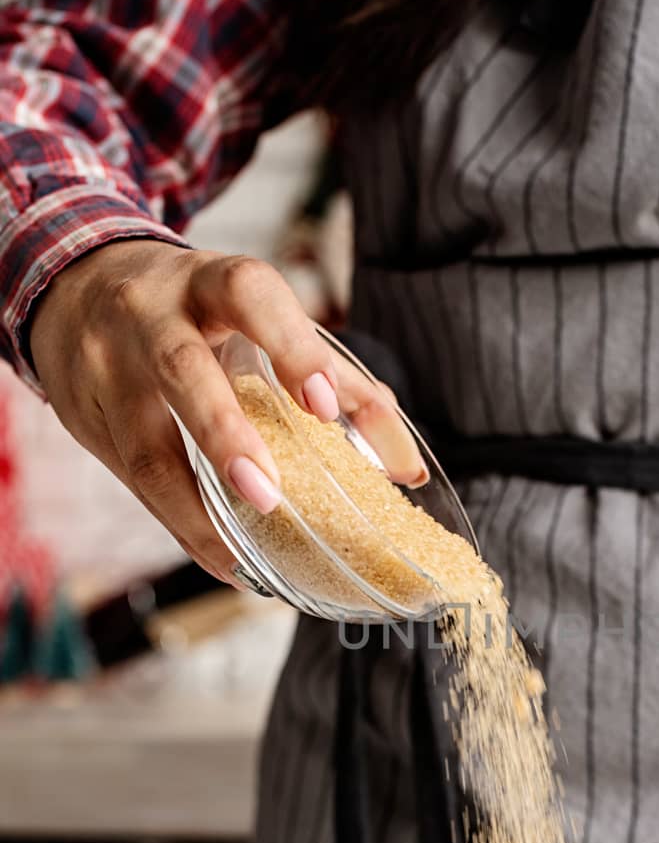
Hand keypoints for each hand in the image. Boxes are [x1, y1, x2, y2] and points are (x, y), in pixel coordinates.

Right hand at [30, 240, 424, 581]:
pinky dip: (183, 528)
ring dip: (195, 511)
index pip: (248, 295)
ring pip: (143, 447)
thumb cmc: (191, 309)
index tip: (326, 405)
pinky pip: (135, 486)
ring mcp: (107, 372)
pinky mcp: (84, 422)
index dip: (290, 347)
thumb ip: (329, 373)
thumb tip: (404, 463)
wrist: (70, 288)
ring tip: (242, 557)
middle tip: (267, 493)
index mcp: (207, 282)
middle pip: (181, 369)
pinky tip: (224, 560)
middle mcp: (148, 318)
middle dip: (223, 432)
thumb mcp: (251, 314)